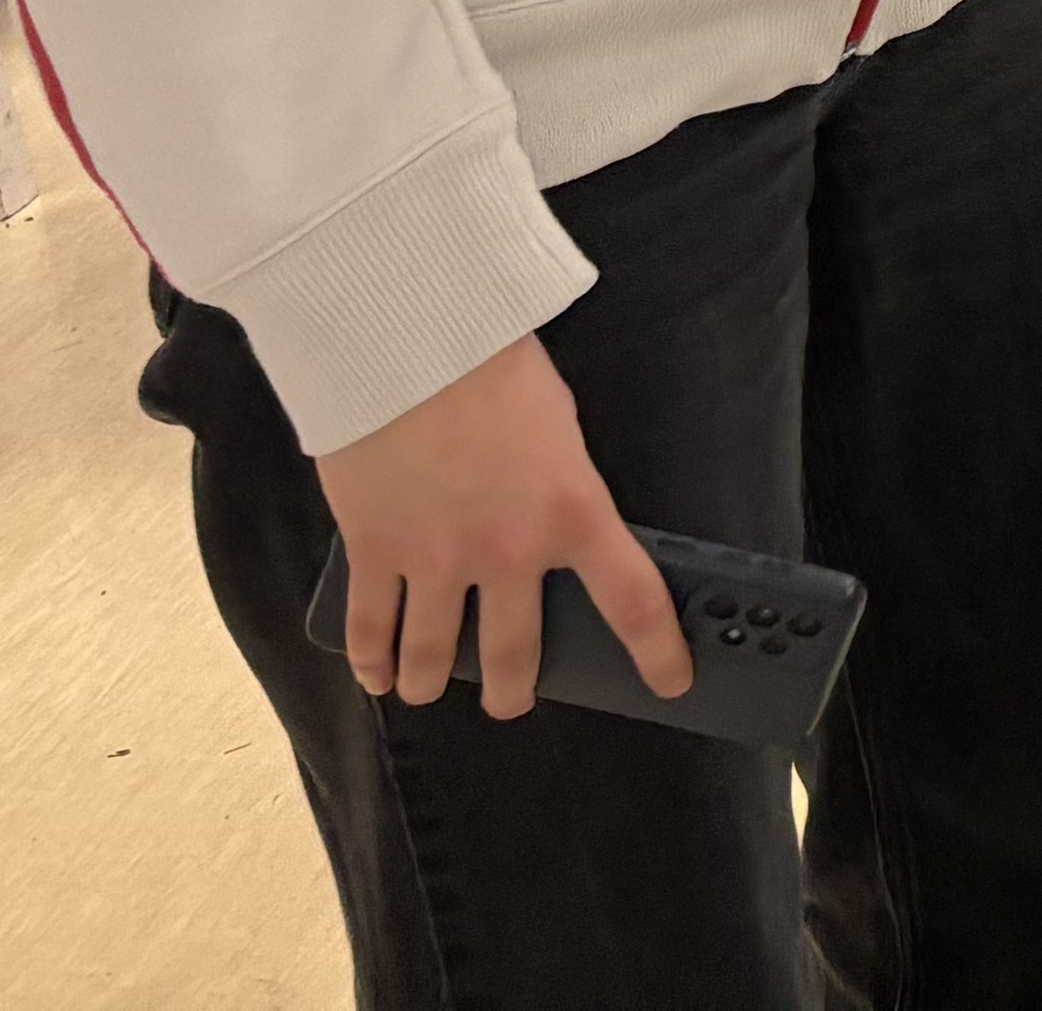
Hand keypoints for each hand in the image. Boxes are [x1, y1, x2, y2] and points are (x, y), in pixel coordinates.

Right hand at [315, 334, 691, 723]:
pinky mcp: (374, 550)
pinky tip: (377, 675)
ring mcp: (435, 558)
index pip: (632, 600)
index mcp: (573, 512)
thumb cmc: (495, 368)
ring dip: (431, 680)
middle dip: (512, 690)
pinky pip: (370, 628)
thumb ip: (561, 489)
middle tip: (510, 700)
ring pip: (433, 656)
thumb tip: (552, 532)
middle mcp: (508, 551)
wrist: (412, 341)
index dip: (657, 652)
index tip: (670, 682)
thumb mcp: (561, 427)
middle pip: (514, 654)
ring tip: (429, 687)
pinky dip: (370, 662)